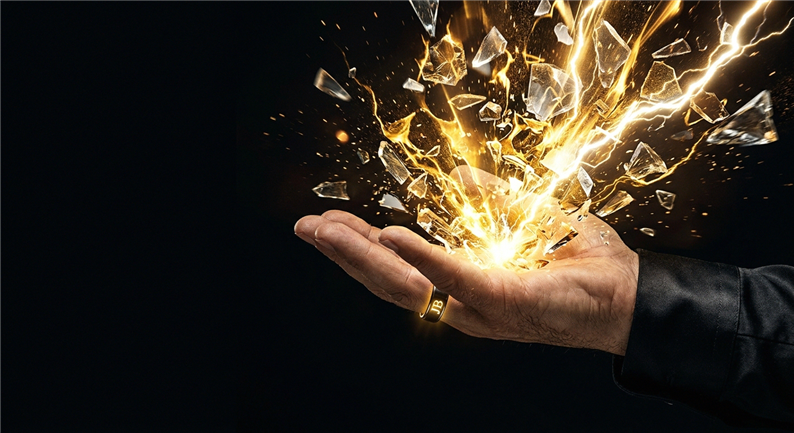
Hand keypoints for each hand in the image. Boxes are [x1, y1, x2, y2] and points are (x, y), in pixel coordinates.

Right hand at [295, 169, 638, 354]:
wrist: (628, 292)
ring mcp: (479, 305)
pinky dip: (419, 258)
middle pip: (390, 278)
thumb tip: (455, 176)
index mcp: (462, 281)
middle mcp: (462, 300)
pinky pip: (455, 278)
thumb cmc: (581, 263)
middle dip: (343, 252)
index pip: (399, 265)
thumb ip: (490, 199)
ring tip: (327, 230)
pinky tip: (388, 235)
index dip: (360, 245)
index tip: (327, 221)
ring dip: (363, 254)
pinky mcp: (503, 300)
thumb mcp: (527, 217)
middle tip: (305, 226)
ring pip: (408, 282)